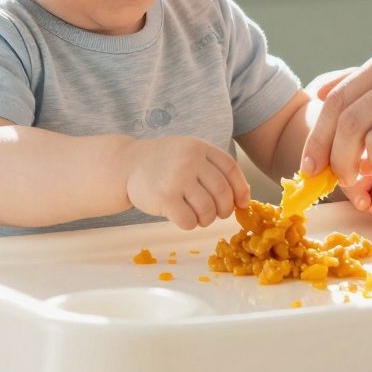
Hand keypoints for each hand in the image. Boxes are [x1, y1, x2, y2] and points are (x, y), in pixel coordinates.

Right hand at [124, 136, 248, 230]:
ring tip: (198, 217)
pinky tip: (182, 218)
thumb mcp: (190, 153)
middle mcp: (191, 160)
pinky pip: (189, 220)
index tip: (241, 203)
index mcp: (200, 147)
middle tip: (216, 214)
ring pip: (207, 210)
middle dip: (223, 209)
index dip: (240, 189)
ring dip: (206, 219)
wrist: (127, 163)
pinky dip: (190, 224)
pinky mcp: (165, 197)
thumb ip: (214, 168)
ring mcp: (177, 178)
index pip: (231, 169)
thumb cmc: (164, 163)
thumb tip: (243, 197)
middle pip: (222, 192)